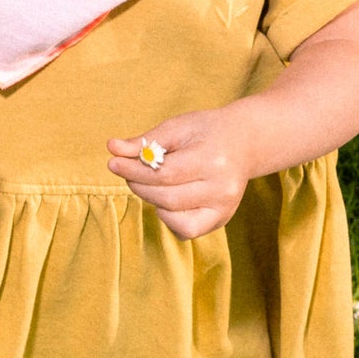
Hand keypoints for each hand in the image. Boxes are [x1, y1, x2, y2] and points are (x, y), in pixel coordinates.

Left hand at [106, 107, 254, 239]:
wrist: (245, 142)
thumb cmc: (207, 132)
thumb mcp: (178, 127)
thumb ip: (146, 141)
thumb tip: (112, 148)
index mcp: (214, 160)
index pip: (164, 173)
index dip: (133, 171)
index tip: (113, 163)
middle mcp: (223, 188)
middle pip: (166, 197)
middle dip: (139, 185)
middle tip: (129, 172)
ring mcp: (224, 208)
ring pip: (172, 216)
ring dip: (152, 199)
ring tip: (152, 182)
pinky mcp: (221, 219)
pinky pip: (185, 230)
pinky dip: (168, 217)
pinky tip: (169, 198)